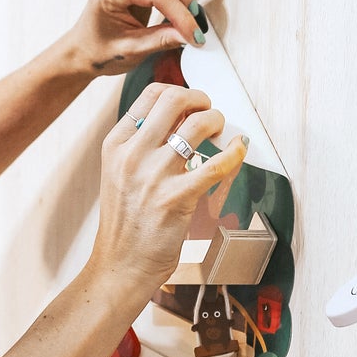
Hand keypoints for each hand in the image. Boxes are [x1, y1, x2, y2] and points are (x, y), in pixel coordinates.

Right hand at [90, 81, 245, 300]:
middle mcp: (133, 154)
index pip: (150, 95)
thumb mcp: (120, 174)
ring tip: (221, 133)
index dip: (178, 92)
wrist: (121, 264)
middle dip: (200, 100)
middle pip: (174, 100)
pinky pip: (216, 165)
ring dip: (217, 121)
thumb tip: (180, 119)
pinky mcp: (177, 198)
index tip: (191, 104)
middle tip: (209, 112)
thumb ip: (142, 145)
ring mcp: (154, 176)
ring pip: (197, 125)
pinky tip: (239, 149)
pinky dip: (235, 152)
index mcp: (117, 145)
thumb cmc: (126, 223)